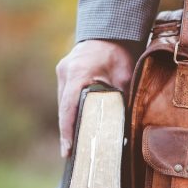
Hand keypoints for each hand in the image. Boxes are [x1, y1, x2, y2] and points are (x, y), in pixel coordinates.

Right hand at [55, 39, 136, 157]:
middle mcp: (66, 72)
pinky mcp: (64, 74)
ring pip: (64, 104)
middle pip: (64, 108)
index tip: (67, 150)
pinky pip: (66, 97)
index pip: (69, 106)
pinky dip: (71, 111)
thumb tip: (125, 125)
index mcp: (78, 72)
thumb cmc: (119, 52)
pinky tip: (78, 126)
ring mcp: (63, 72)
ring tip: (74, 146)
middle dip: (67, 131)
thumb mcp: (125, 75)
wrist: (111, 32)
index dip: (67, 130)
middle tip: (73, 155)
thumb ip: (122, 97)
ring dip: (69, 122)